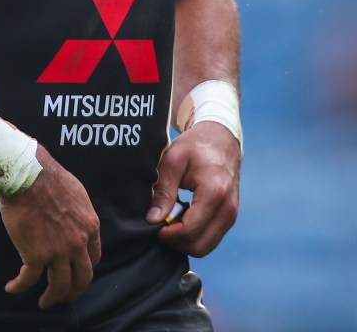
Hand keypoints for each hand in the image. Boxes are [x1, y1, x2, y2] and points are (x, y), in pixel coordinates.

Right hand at [0, 145, 100, 308]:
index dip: (85, 269)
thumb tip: (75, 221)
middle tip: (64, 296)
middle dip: (74, 292)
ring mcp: (57, 251)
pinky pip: (28, 280)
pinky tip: (12, 288)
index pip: (94, 258)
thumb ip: (79, 213)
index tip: (77, 273)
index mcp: (89, 226)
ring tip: (44, 302)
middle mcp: (77, 243)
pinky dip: (19, 287)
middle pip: (81, 279)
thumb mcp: (77, 193)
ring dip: (52, 298)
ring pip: (59, 286)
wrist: (28, 175)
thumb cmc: (48, 177)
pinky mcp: (35, 255)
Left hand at [146, 122, 240, 256]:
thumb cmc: (195, 145)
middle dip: (176, 241)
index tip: (154, 224)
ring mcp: (231, 215)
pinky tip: (184, 216)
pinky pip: (211, 238)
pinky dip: (195, 234)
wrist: (221, 139)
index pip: (190, 231)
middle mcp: (228, 209)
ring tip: (172, 217)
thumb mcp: (173, 160)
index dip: (168, 234)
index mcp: (214, 193)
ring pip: (206, 246)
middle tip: (161, 223)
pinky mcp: (230, 217)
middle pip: (199, 246)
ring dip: (185, 239)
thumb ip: (163, 191)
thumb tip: (153, 219)